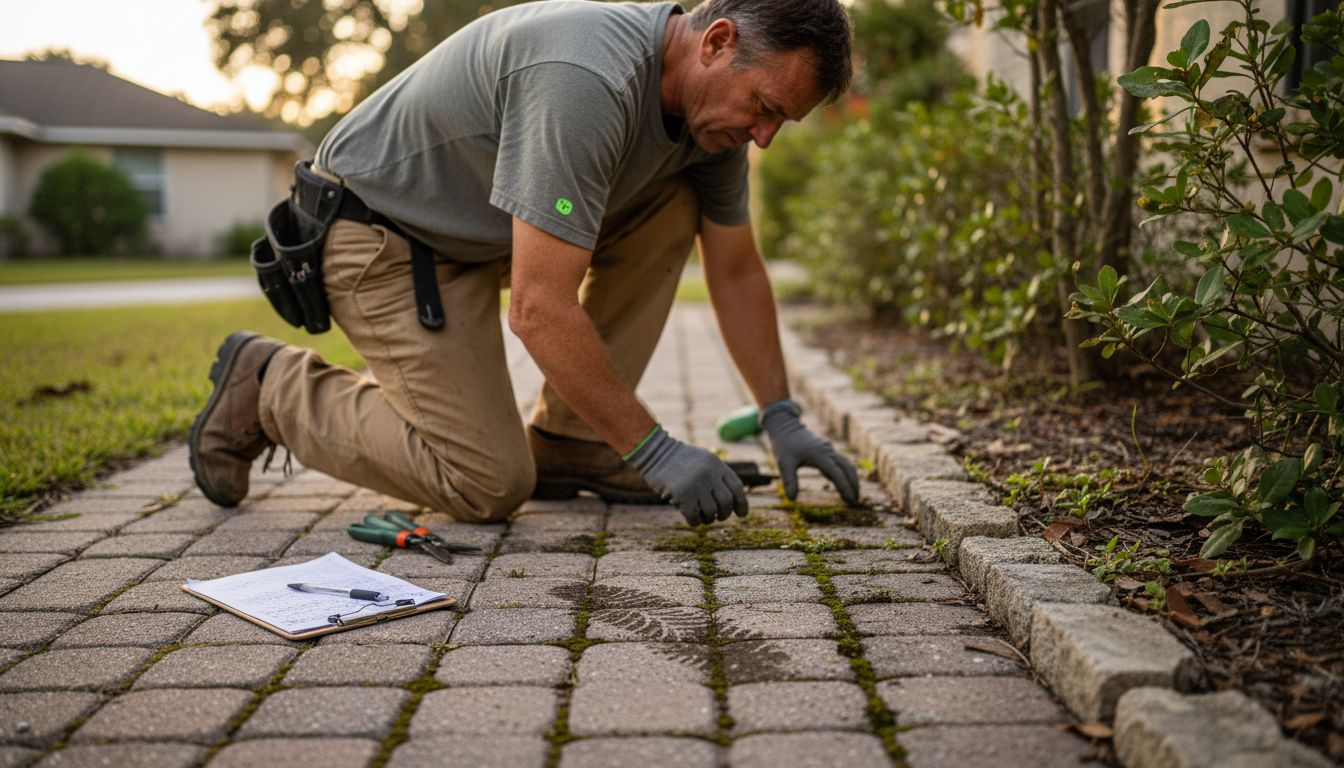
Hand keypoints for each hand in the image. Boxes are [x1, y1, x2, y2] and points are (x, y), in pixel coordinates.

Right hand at [626, 426, 747, 524]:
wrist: (654, 452)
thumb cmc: (679, 459)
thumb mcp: (703, 460)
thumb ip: (717, 476)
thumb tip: (732, 502)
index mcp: (716, 464)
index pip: (737, 487)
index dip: (742, 503)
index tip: (741, 514)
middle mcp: (709, 474)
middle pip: (726, 502)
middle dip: (724, 514)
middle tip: (719, 517)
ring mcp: (696, 485)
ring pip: (711, 512)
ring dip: (709, 519)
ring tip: (703, 517)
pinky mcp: (682, 495)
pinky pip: (694, 517)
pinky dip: (695, 521)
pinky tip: (691, 518)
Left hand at [761, 399, 859, 504]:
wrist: (786, 427)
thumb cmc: (784, 445)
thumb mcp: (784, 463)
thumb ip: (789, 481)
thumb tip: (792, 499)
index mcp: (818, 455)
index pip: (836, 472)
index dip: (844, 486)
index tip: (850, 499)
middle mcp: (828, 451)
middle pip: (847, 468)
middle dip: (853, 484)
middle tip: (855, 501)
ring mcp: (829, 450)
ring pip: (846, 464)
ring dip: (852, 479)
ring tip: (853, 495)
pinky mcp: (828, 450)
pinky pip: (841, 462)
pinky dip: (846, 473)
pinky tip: (844, 484)